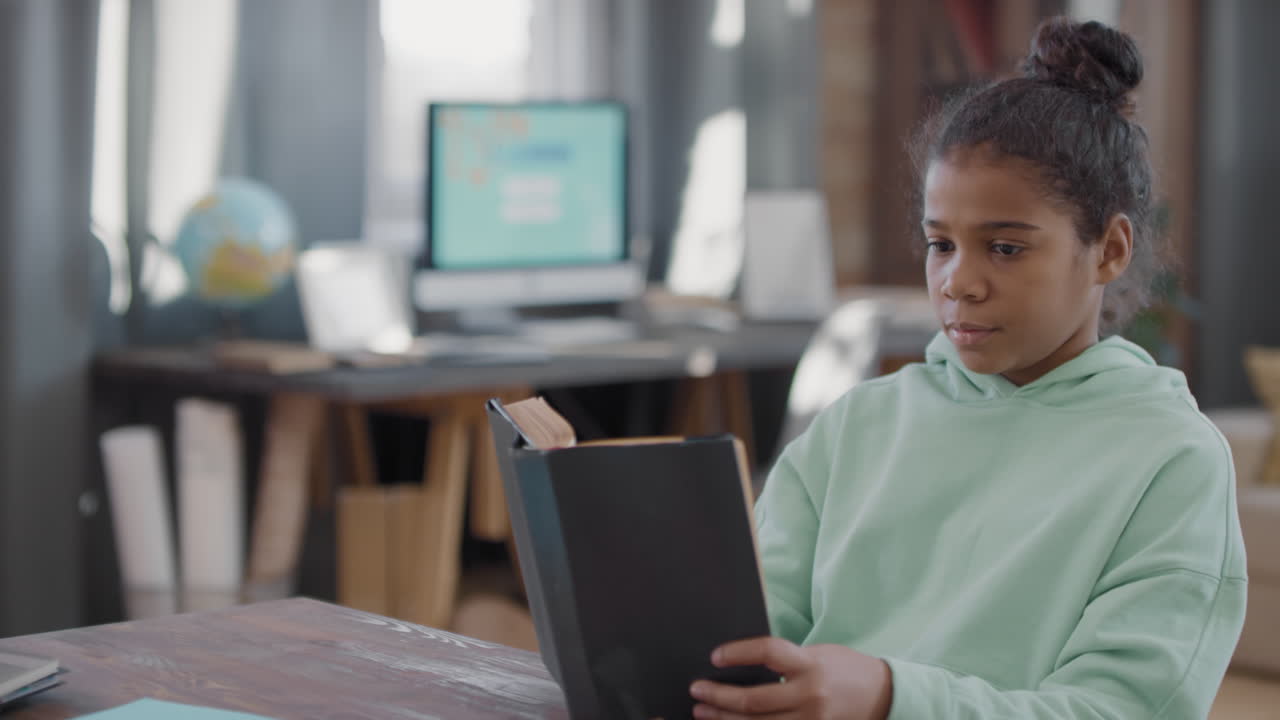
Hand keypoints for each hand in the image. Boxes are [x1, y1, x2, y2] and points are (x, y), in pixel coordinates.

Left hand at [689, 637, 892, 719]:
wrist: (883, 695)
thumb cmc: (842, 668)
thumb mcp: (816, 653)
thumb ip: (784, 660)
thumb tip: (739, 665)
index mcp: (811, 664)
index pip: (768, 653)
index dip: (738, 652)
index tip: (715, 656)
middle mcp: (811, 695)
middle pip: (755, 700)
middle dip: (719, 696)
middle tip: (696, 690)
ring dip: (725, 719)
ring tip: (702, 712)